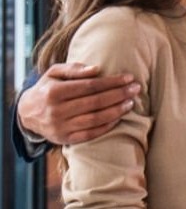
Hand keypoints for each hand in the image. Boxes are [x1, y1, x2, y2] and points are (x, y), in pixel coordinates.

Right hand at [19, 63, 139, 145]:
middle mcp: (56, 111)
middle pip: (95, 102)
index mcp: (54, 92)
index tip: (129, 78)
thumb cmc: (47, 88)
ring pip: (94, 119)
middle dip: (119, 95)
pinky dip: (107, 126)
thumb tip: (97, 69)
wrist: (27, 113)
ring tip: (131, 102)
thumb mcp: (53, 73)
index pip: (90, 86)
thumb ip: (73, 68)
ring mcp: (60, 127)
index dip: (111, 82)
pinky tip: (119, 117)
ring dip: (116, 111)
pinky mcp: (64, 139)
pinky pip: (90, 134)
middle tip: (136, 88)